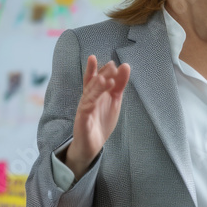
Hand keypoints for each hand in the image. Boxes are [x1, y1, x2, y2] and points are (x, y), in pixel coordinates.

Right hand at [66, 56, 129, 176]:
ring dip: (96, 86)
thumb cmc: (101, 122)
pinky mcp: (82, 120)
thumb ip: (119, 85)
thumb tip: (125, 66)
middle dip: (100, 75)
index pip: (94, 79)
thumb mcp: (114, 101)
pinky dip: (92, 100)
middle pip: (92, 85)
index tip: (102, 59)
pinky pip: (86, 108)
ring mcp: (83, 109)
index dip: (96, 69)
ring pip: (89, 95)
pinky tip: (97, 96)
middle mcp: (87, 100)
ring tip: (104, 78)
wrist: (92, 146)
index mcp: (94, 95)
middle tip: (111, 66)